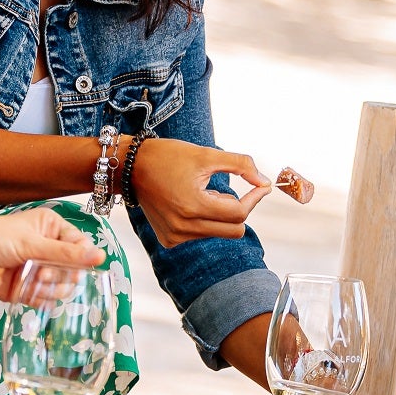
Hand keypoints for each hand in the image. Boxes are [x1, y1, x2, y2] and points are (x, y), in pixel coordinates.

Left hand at [0, 207, 104, 298]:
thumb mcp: (28, 243)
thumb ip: (64, 254)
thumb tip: (100, 256)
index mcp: (51, 228)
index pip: (81, 245)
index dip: (80, 258)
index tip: (73, 265)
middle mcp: (47, 248)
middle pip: (75, 270)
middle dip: (61, 274)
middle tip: (42, 270)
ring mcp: (37, 270)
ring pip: (63, 287)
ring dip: (50, 287)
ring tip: (30, 279)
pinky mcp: (26, 289)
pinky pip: (46, 299)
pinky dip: (38, 298)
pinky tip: (24, 290)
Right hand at [130, 138, 272, 247]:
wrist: (130, 167)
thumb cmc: (168, 156)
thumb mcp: (206, 154)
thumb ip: (241, 165)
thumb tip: (265, 182)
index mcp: (194, 206)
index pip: (239, 214)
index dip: (254, 199)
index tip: (260, 186)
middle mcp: (183, 227)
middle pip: (234, 230)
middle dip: (239, 209)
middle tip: (233, 190)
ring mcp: (175, 237)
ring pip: (218, 233)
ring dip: (219, 215)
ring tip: (202, 193)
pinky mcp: (168, 240)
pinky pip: (200, 235)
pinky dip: (204, 221)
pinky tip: (189, 204)